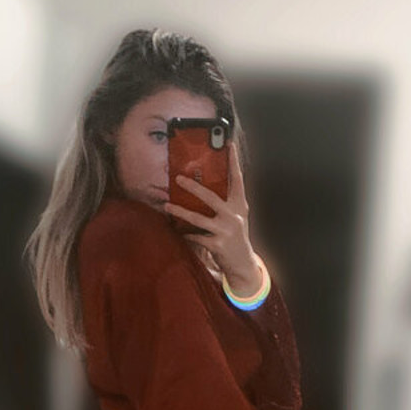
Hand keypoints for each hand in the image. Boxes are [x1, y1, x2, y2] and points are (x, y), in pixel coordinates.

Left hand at [163, 140, 262, 295]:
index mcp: (239, 205)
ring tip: (167, 206)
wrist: (243, 264)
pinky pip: (195, 236)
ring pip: (198, 218)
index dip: (233, 162)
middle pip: (211, 197)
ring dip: (180, 211)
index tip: (228, 144)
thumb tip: (206, 186)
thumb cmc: (236, 236)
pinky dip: (184, 234)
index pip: (237, 179)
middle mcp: (234, 215)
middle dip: (193, 187)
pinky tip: (176, 230)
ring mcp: (226, 230)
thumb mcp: (237, 217)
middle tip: (178, 178)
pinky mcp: (217, 245)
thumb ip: (227, 202)